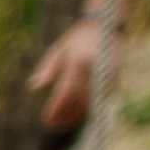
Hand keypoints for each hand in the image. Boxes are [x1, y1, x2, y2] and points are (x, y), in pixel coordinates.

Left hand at [30, 15, 109, 130]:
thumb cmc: (77, 38)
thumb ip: (48, 68)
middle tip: (52, 125)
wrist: (106, 25)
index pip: (67, 91)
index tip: (47, 119)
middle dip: (66, 116)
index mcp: (80, 61)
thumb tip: (33, 86)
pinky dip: (88, 109)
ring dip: (76, 116)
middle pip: (79, 101)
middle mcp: (95, 70)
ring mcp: (108, 75)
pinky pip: (100, 100)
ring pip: (91, 103)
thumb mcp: (59, 49)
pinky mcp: (116, 79)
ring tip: (62, 123)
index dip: (57, 108)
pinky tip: (77, 115)